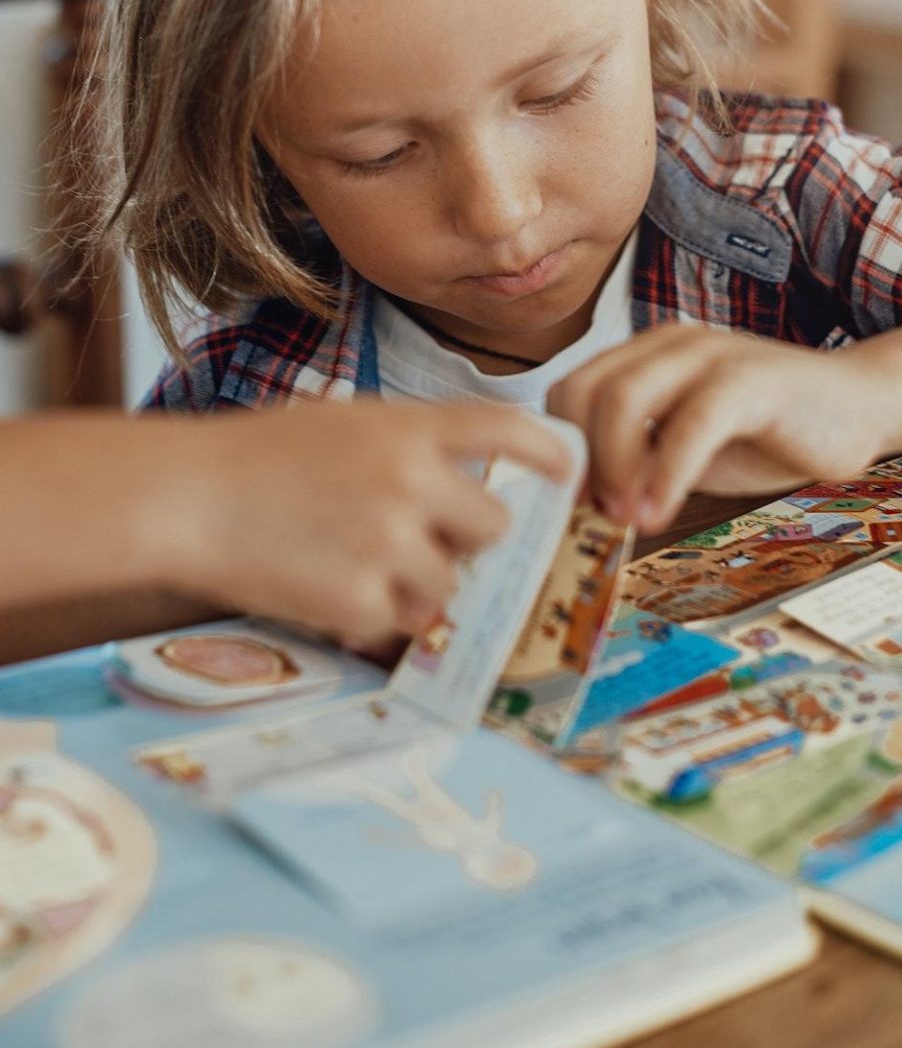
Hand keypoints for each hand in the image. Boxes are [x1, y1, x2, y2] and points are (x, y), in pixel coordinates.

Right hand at [150, 397, 570, 651]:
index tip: (568, 469)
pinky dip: (372, 615)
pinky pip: (399, 623)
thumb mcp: (342, 424)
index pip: (507, 429)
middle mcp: (412, 482)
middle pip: (495, 524)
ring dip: (421, 584)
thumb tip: (467, 481)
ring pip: (452, 584)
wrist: (186, 498)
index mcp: (408, 428)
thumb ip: (408, 445)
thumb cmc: (255, 457)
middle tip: (425, 538)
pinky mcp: (362, 601)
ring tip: (359, 563)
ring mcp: (390, 544)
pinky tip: (328, 586)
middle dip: (469, 538)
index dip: (548, 450)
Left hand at [548, 325, 886, 532]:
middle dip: (583, 459)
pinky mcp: (752, 379)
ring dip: (615, 467)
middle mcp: (671, 344)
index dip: (565, 448)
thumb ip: (640, 461)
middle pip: (587, 390)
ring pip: (625, 397)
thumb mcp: (688, 448)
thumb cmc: (769, 433)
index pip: (572, 389)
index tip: (576, 503)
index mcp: (648, 354)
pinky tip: (662, 512)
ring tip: (629, 516)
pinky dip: (666, 473)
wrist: (860, 407)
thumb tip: (583, 502)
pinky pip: (692, 423)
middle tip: (600, 513)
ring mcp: (712, 354)